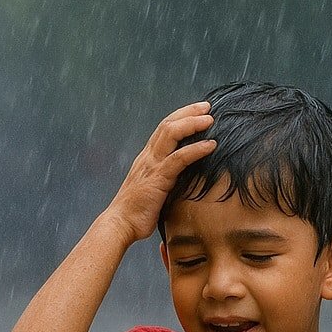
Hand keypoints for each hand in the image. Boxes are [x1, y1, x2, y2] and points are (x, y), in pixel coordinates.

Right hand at [101, 102, 216, 243]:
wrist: (120, 224)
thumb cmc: (137, 212)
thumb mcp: (153, 190)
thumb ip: (165, 180)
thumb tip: (183, 180)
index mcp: (147, 158)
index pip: (163, 129)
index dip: (181, 117)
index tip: (198, 111)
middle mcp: (148, 157)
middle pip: (168, 124)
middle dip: (188, 112)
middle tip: (207, 106)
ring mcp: (152, 166)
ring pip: (171, 134)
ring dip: (193, 124)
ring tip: (210, 120)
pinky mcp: (158, 179)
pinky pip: (178, 159)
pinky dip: (196, 149)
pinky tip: (211, 145)